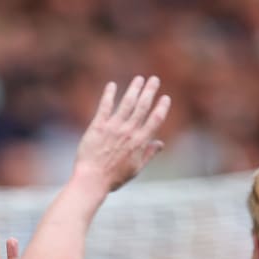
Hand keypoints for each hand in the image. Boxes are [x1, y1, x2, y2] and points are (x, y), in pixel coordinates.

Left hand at [74, 75, 170, 192]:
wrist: (92, 179)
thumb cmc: (114, 178)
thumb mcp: (136, 169)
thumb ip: (148, 154)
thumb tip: (160, 144)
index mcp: (140, 142)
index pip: (155, 120)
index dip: (162, 107)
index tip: (165, 98)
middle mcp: (128, 132)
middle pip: (143, 106)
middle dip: (150, 91)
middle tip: (154, 79)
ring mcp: (113, 127)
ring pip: (127, 103)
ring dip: (134, 89)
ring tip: (139, 79)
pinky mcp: (98, 126)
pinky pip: (105, 106)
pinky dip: (109, 94)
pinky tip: (112, 85)